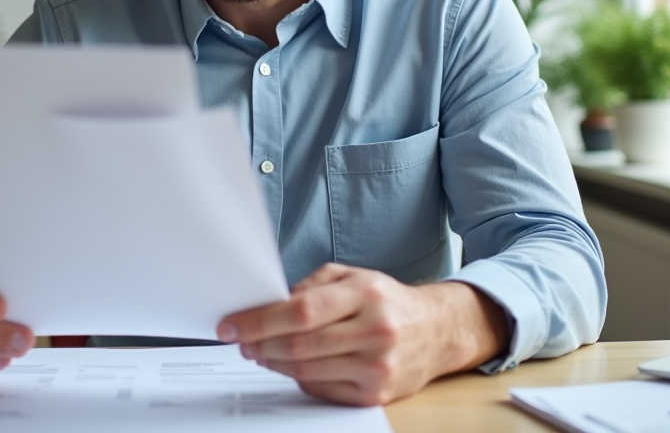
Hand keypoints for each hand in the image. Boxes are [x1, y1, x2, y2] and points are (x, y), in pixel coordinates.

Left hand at [217, 263, 507, 405]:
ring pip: (307, 370)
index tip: (233, 325)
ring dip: (274, 362)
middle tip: (241, 340)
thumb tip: (268, 305)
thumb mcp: (353, 277)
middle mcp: (375, 330)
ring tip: (260, 352)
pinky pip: (322, 388)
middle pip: (300, 344)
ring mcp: (377, 365)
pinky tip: (290, 365)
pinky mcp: (376, 393)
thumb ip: (311, 287)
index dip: (260, 320)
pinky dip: (299, 377)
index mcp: (367, 294)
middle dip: (260, 344)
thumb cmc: (387, 301)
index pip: (301, 310)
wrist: (436, 331)